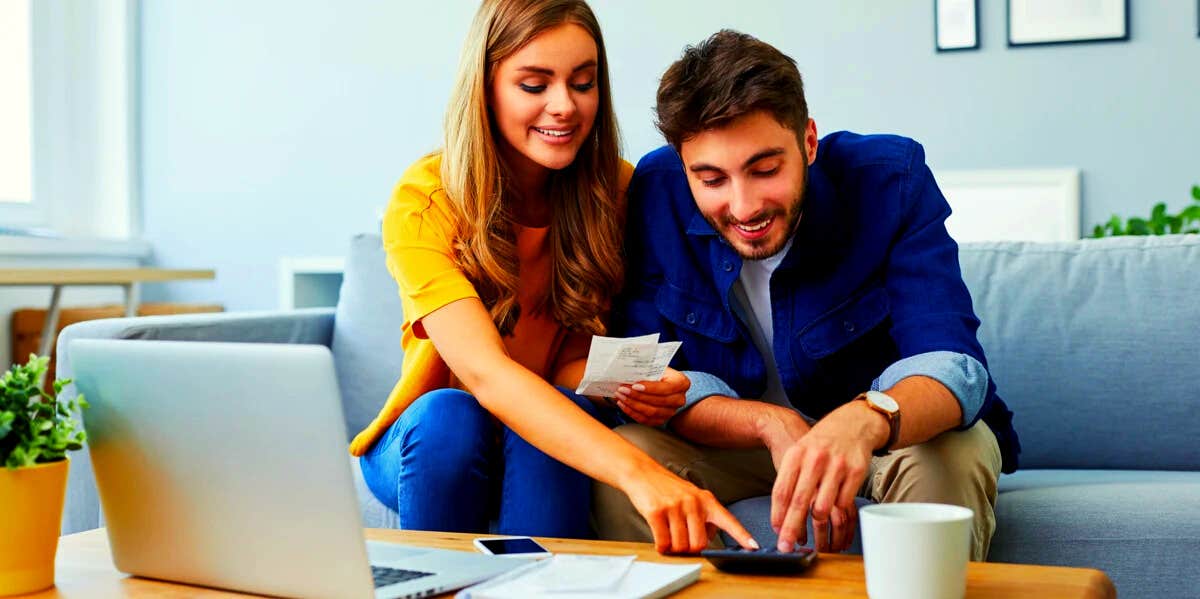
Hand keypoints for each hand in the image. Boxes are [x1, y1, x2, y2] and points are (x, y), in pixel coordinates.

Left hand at [614, 368, 688, 426]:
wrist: (662, 383)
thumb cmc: (658, 372)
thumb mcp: (655, 366)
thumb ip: (646, 369)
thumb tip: (627, 373)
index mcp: (681, 383)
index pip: (666, 388)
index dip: (650, 388)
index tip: (635, 385)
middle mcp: (679, 399)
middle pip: (658, 401)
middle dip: (637, 396)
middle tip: (622, 389)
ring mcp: (671, 411)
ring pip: (651, 412)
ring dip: (633, 404)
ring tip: (620, 396)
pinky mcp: (661, 420)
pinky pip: (646, 420)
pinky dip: (632, 413)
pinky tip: (623, 405)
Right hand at [623, 466, 758, 553]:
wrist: (642, 473)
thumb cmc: (668, 489)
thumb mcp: (692, 498)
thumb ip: (704, 517)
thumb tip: (706, 542)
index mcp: (706, 500)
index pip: (728, 520)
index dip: (742, 536)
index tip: (753, 547)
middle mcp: (694, 502)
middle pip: (699, 544)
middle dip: (689, 549)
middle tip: (681, 539)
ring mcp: (675, 506)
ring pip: (680, 546)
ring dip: (673, 547)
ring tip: (668, 533)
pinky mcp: (657, 512)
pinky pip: (663, 543)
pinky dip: (661, 546)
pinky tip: (659, 537)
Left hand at [770, 402, 884, 552]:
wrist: (851, 424)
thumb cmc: (820, 444)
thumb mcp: (799, 453)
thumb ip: (789, 480)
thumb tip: (780, 516)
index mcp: (796, 454)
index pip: (782, 490)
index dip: (777, 515)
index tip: (776, 532)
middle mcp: (815, 459)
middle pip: (800, 502)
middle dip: (791, 529)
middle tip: (786, 546)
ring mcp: (837, 465)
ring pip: (823, 506)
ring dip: (817, 521)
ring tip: (816, 522)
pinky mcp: (856, 471)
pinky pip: (843, 503)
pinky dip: (837, 510)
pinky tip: (834, 507)